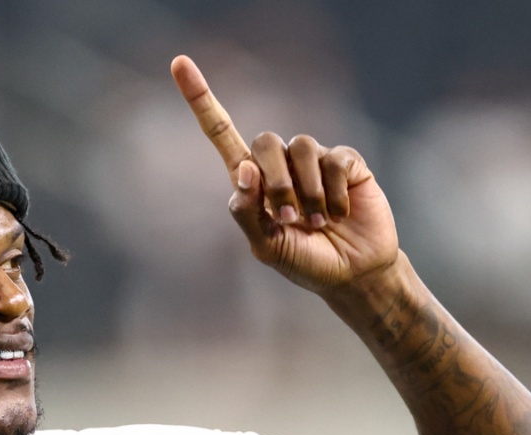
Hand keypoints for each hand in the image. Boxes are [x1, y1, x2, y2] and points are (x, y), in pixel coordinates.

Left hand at [170, 55, 399, 294]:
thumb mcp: (267, 247)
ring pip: (300, 147)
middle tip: (289, 218)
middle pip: (264, 141)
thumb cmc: (305, 261)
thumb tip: (244, 169)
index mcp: (252, 181)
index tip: (178, 64)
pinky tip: (340, 213)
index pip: (221, 133)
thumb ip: (247, 213)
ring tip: (318, 222)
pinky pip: (334, 159)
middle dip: (275, 183)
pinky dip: (334, 192)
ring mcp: (313, 160)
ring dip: (307, 192)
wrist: (352, 274)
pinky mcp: (346, 162)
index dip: (201, 99)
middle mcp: (280, 164)